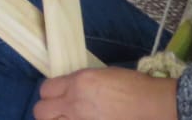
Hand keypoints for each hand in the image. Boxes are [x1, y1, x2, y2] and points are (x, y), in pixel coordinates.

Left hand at [34, 68, 177, 119]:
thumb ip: (80, 83)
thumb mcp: (102, 75)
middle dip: (47, 112)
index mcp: (78, 83)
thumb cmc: (132, 86)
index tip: (57, 96)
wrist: (150, 105)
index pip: (45, 89)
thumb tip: (70, 90)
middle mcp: (74, 103)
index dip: (50, 93)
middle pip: (41, 111)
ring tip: (69, 119)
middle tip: (59, 113)